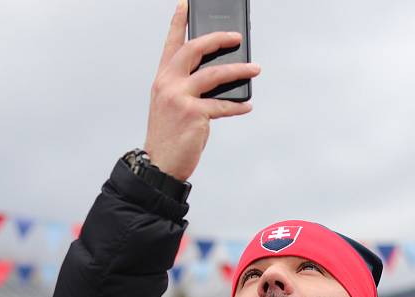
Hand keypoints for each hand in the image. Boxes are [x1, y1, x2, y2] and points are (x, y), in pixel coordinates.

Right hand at [144, 0, 260, 180]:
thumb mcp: (171, 105)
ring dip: (239, 70)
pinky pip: (222, 105)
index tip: (186, 4)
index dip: (178, 22)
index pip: (171, 43)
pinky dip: (237, 105)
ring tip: (254, 68)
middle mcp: (168, 83)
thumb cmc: (168, 136)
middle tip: (236, 37)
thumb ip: (188, 87)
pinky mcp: (193, 114)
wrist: (160, 164)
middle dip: (218, 39)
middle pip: (195, 49)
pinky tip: (246, 105)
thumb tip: (220, 78)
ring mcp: (179, 97)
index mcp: (162, 79)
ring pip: (215, 74)